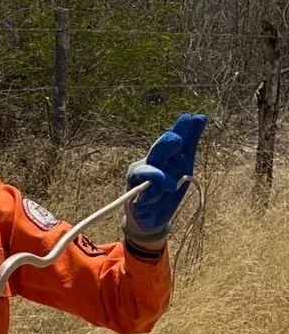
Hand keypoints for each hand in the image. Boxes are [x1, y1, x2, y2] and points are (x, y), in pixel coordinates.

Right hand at [123, 113, 207, 241]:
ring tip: (171, 184)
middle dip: (164, 145)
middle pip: (156, 152)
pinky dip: (148, 196)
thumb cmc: (166, 188)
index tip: (191, 118)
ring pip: (144, 172)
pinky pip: (141, 195)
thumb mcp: (183, 165)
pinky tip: (154, 196)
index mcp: (161, 156)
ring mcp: (137, 180)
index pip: (171, 140)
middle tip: (177, 139)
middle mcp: (147, 164)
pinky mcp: (133, 198)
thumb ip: (189, 142)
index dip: (180, 130)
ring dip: (157, 176)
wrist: (151, 217)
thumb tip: (201, 116)